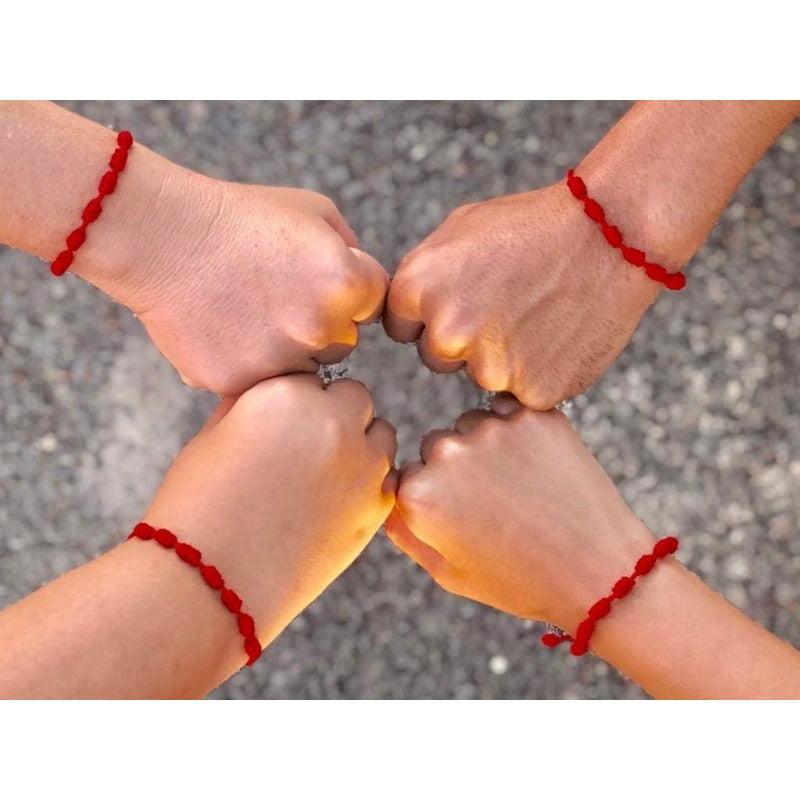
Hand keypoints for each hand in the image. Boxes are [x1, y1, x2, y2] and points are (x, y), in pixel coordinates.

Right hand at [80, 164, 388, 395]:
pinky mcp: (240, 384)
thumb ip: (352, 250)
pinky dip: (246, 364)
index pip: (374, 303)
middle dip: (319, 324)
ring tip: (247, 312)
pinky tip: (224, 330)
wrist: (163, 236)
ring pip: (302, 369)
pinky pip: (260, 383)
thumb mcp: (314, 211)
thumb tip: (368, 286)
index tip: (312, 275)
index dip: (346, 287)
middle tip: (276, 295)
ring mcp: (281, 363)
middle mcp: (321, 330)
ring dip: (285, 350)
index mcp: (348, 285)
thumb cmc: (240, 216)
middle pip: (342, 342)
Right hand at [143, 374, 396, 647]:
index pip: (315, 376)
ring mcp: (361, 465)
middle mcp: (333, 421)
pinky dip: (368, 484)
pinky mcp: (377, 507)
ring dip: (359, 446)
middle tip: (304, 450)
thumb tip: (279, 389)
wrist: (209, 583)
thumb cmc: (197, 507)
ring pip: (379, 435)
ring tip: (319, 479)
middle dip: (336, 415)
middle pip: (355, 398)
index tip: (283, 425)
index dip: (299, 400)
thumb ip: (255, 402)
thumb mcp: (214, 435)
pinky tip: (332, 504)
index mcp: (287, 393)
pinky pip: (387, 478)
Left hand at [384, 185, 661, 408]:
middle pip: (438, 358)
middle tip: (507, 303)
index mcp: (416, 289)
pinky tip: (556, 336)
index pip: (403, 327)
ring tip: (537, 315)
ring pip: (480, 377)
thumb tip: (402, 315)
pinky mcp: (532, 390)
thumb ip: (421, 277)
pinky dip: (537, 372)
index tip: (467, 294)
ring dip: (501, 358)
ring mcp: (490, 367)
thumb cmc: (531, 226)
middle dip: (463, 340)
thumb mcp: (459, 231)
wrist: (609, 234)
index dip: (434, 313)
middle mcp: (446, 332)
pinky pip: (521, 391)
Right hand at [385, 393, 652, 631]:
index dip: (432, 499)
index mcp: (419, 495)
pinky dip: (517, 431)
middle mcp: (448, 453)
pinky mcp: (532, 415)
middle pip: (436, 446)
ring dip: (487, 447)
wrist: (599, 571)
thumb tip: (388, 491)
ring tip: (522, 490)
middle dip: (456, 469)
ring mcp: (492, 429)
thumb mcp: (447, 572)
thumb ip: (403, 529)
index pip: (406, 476)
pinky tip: (537, 467)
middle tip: (496, 506)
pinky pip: (509, 411)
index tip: (461, 517)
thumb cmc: (520, 580)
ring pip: (472, 426)